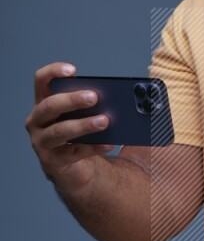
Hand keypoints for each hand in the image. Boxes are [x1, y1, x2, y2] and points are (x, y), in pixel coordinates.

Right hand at [25, 62, 114, 193]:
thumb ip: (99, 106)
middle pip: (50, 106)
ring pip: (60, 131)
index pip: (41, 81)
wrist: (77, 170)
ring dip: (83, 125)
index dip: (53, 72)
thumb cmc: (83, 136)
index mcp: (45, 103)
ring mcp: (42, 142)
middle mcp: (37, 121)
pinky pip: (73, 152)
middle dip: (72, 100)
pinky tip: (109, 144)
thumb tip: (129, 99)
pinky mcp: (52, 161)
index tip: (73, 70)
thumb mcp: (88, 117)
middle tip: (94, 97)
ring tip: (105, 121)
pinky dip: (93, 147)